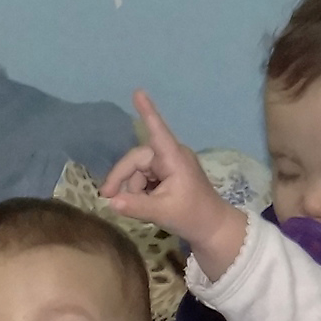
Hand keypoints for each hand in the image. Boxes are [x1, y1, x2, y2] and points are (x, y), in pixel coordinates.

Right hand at [101, 90, 248, 279]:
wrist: (212, 228)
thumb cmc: (193, 216)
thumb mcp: (162, 213)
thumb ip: (135, 206)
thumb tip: (111, 202)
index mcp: (173, 158)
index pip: (157, 131)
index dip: (147, 112)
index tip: (138, 92)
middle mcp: (170, 156)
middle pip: (136, 159)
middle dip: (122, 178)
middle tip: (108, 198)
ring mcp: (169, 164)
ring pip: (138, 170)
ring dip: (132, 188)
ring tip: (138, 208)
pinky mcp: (168, 174)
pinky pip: (145, 177)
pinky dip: (140, 190)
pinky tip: (145, 204)